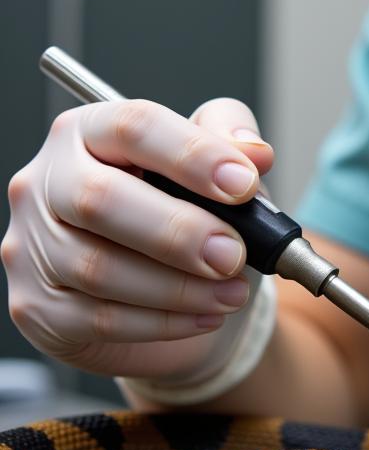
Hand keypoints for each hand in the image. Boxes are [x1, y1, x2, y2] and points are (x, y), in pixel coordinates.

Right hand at [2, 96, 272, 379]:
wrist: (171, 285)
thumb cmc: (190, 210)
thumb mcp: (219, 164)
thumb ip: (234, 140)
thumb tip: (254, 153)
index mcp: (91, 130)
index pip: (134, 127)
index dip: (194, 155)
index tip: (245, 185)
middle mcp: (48, 181)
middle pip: (100, 199)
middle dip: (180, 231)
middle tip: (234, 254)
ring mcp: (33, 246)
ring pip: (98, 268)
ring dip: (181, 287)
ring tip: (232, 291)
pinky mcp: (38, 307)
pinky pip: (99, 319)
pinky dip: (164, 321)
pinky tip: (205, 315)